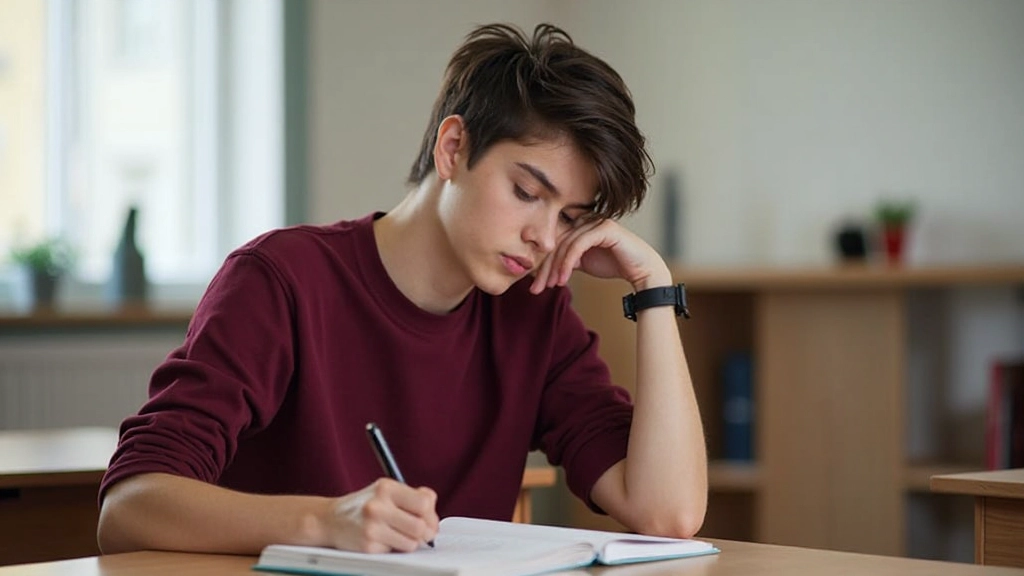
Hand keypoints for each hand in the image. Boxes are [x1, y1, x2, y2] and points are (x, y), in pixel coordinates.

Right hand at [320, 479, 438, 552]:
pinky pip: (395, 553)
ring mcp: (372, 527)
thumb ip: (413, 496)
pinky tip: (381, 540)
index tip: (427, 520)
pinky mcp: (367, 546)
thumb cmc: (364, 506)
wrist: (330, 519)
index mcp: (386, 488)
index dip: (430, 515)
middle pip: (420, 526)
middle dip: (423, 533)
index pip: (424, 503)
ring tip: (396, 535)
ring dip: (409, 542)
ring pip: (411, 543)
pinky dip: (392, 549)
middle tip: (418, 533)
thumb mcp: (386, 491)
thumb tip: (433, 515)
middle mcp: (378, 506)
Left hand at [530, 219, 670, 293]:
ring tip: (552, 286)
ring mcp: (595, 221)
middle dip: (544, 268)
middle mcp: (586, 220)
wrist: (642, 270)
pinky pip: (578, 245)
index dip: (542, 264)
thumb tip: (545, 267)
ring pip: (565, 245)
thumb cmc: (615, 265)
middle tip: (536, 289)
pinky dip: (568, 263)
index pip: (554, 243)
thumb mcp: (584, 262)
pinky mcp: (604, 228)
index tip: (534, 285)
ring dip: (555, 268)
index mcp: (579, 225)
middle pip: (556, 243)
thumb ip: (567, 259)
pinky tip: (563, 279)